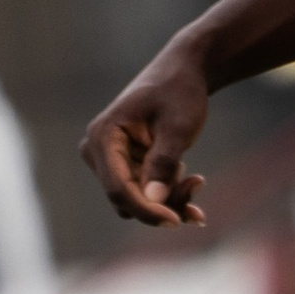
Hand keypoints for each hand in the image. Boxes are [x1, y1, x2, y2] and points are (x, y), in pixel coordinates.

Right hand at [81, 39, 210, 228]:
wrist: (184, 71)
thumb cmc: (180, 92)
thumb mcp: (177, 127)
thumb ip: (163, 163)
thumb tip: (153, 200)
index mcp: (103, 136)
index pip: (119, 188)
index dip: (146, 210)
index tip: (176, 221)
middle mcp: (97, 150)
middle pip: (126, 199)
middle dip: (162, 202)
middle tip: (197, 187)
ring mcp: (109, 160)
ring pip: (137, 201)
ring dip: (168, 199)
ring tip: (197, 181)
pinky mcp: (124, 165)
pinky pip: (144, 193)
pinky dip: (169, 193)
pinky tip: (193, 182)